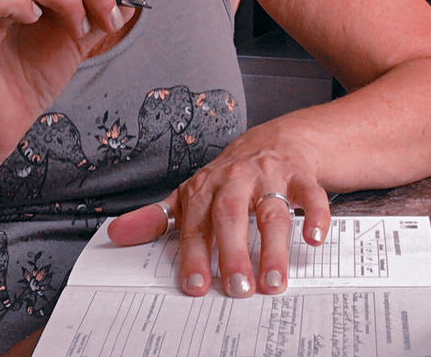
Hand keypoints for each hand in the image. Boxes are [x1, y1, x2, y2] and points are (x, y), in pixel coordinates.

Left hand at [106, 122, 331, 296]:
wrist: (276, 140)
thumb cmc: (229, 178)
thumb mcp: (191, 194)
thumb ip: (156, 218)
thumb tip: (115, 235)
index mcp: (205, 187)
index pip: (196, 224)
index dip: (194, 255)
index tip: (196, 287)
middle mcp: (236, 179)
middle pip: (231, 215)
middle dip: (233, 252)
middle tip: (237, 289)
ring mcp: (270, 176)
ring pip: (272, 211)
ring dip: (274, 247)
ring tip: (274, 282)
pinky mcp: (301, 176)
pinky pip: (311, 195)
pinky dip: (315, 216)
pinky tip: (314, 240)